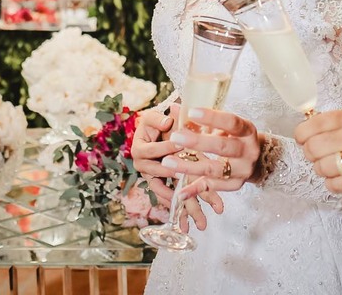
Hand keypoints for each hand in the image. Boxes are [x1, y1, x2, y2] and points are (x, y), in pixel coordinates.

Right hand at [132, 104, 222, 230]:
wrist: (153, 131)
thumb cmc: (156, 123)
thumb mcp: (155, 118)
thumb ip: (159, 120)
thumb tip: (167, 121)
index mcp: (141, 149)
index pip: (156, 150)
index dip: (168, 148)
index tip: (184, 148)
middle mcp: (145, 166)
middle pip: (164, 176)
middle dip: (181, 183)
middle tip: (199, 191)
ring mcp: (153, 178)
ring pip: (170, 194)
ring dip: (186, 209)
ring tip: (201, 224)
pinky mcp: (162, 185)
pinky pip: (171, 198)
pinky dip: (181, 211)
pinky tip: (190, 225)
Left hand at [166, 108, 261, 199]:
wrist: (255, 160)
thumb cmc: (234, 137)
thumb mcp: (225, 125)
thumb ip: (202, 119)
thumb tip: (174, 108)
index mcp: (247, 130)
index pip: (232, 122)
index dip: (212, 117)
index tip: (191, 112)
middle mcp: (248, 151)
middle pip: (222, 147)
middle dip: (197, 142)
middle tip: (175, 137)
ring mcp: (242, 170)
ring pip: (214, 169)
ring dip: (189, 166)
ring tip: (168, 161)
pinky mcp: (235, 185)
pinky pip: (212, 187)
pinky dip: (194, 190)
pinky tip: (180, 192)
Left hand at [294, 108, 341, 192]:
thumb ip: (341, 120)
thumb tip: (313, 126)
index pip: (315, 124)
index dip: (302, 133)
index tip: (303, 138)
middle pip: (314, 147)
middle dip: (309, 152)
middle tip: (316, 153)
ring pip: (323, 168)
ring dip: (321, 169)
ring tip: (329, 166)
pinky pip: (338, 185)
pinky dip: (332, 184)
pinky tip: (337, 179)